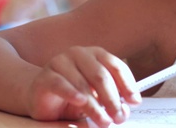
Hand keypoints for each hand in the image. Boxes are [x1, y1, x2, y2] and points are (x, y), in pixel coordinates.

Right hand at [25, 46, 140, 126]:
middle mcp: (79, 54)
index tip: (134, 101)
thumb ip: (111, 98)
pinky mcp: (45, 76)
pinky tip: (81, 102)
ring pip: (82, 84)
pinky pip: (60, 84)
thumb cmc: (73, 94)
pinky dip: (72, 94)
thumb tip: (126, 108)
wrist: (42, 95)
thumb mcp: (97, 96)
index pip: (116, 66)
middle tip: (119, 116)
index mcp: (95, 54)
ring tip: (103, 121)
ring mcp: (60, 62)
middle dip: (112, 99)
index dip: (127, 85)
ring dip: (95, 106)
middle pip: (101, 75)